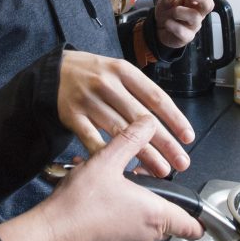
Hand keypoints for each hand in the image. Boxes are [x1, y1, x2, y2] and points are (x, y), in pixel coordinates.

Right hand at [0, 116, 204, 240]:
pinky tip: (96, 184)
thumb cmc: (79, 206)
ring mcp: (129, 240)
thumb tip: (148, 123)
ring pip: (144, 214)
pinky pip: (126, 220)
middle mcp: (146, 233)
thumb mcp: (107, 161)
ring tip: (109, 172)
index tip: (200, 203)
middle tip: (140, 169)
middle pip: (167, 213)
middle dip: (155, 188)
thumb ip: (131, 139)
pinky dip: (118, 202)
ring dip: (133, 192)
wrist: (50, 236)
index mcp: (154, 215)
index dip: (200, 214)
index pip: (193, 225)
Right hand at [56, 51, 193, 176]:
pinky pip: (93, 140)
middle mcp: (107, 84)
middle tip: (180, 161)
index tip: (187, 137)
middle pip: (142, 118)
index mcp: (123, 71)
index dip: (174, 119)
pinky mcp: (72, 116)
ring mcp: (88, 100)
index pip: (155, 97)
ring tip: (161, 169)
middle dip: (165, 142)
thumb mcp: (117, 72)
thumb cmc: (92, 75)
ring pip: (121, 132)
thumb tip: (166, 123)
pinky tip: (123, 169)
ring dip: (144, 154)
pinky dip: (108, 156)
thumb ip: (138, 92)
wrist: (53, 72)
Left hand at [154, 0, 214, 49]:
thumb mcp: (165, 3)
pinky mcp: (186, 37)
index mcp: (194, 4)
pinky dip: (174, 26)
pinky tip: (167, 23)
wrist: (160, 30)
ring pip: (195, 17)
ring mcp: (193, 26)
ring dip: (182, 12)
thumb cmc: (168, 14)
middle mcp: (197, 14)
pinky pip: (184, 32)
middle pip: (208, 6)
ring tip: (173, 11)